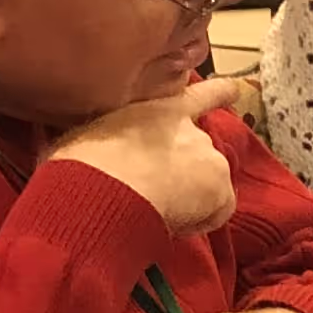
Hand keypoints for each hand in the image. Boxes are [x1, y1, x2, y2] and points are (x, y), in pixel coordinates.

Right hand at [46, 77, 239, 239]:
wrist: (104, 184)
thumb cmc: (83, 161)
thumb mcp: (88, 137)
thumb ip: (101, 138)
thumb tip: (78, 146)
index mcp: (159, 110)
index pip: (197, 95)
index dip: (217, 92)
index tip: (234, 89)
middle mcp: (190, 128)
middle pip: (198, 152)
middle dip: (183, 172)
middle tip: (154, 193)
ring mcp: (209, 155)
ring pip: (207, 183)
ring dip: (190, 196)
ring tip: (157, 211)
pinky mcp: (219, 186)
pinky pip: (217, 210)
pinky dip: (201, 219)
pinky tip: (175, 224)